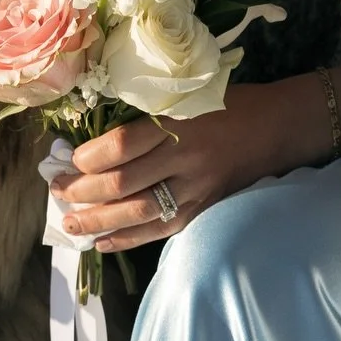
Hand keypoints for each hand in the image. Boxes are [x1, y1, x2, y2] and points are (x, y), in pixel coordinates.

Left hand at [55, 67, 340, 251]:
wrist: (281, 127)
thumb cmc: (227, 104)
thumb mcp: (187, 97)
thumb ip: (148, 117)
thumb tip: (94, 142)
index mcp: (181, 121)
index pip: (123, 146)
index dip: (89, 158)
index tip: (70, 159)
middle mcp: (188, 158)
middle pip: (123, 184)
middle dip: (83, 191)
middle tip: (58, 192)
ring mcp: (198, 190)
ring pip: (137, 213)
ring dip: (97, 221)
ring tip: (71, 223)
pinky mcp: (204, 211)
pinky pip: (159, 231)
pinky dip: (126, 239)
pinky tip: (101, 243)